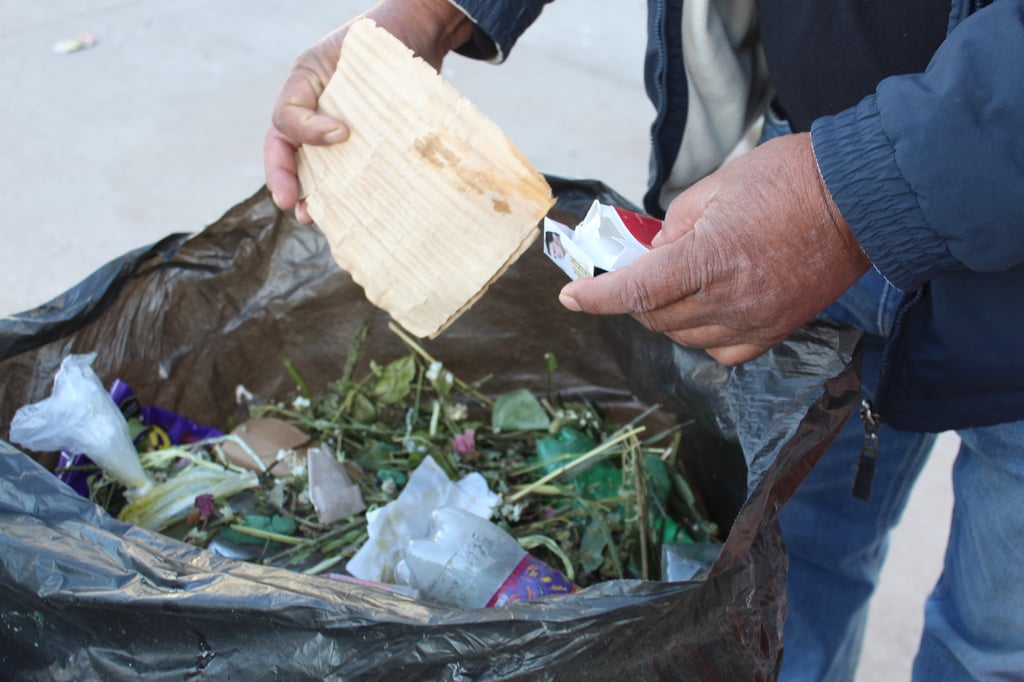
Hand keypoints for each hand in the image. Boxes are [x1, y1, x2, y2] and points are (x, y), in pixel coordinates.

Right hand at [263, 0, 474, 222]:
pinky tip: (348, 213)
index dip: (307, 132)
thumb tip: (341, 135)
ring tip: (312, 217)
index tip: (342, 134)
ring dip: (309, 195)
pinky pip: (343, 174)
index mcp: (303, 88)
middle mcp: (312, 114)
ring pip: (311, 168)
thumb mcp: (352, 51)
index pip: (287, 117)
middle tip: (292, 204)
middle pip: (285, 151)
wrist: (415, 38)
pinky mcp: (361, 149)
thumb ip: (340, 86)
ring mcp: (333, 133)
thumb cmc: (381, 42)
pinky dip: (342, 195)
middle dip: (285, 180)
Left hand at [558, 133, 869, 364]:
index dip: (597, 298)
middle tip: (632, 273)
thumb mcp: (716, 185)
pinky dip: (701, 335)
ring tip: (671, 286)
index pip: (636, 291)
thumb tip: (654, 251)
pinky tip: (704, 310)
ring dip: (665, 315)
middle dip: (632, 297)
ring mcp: (755, 321)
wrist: (861, 197)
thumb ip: (675, 224)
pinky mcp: (776, 331)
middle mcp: (729, 299)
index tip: (571, 298)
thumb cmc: (790, 178)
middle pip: (656, 317)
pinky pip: (722, 352)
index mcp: (709, 258)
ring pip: (684, 336)